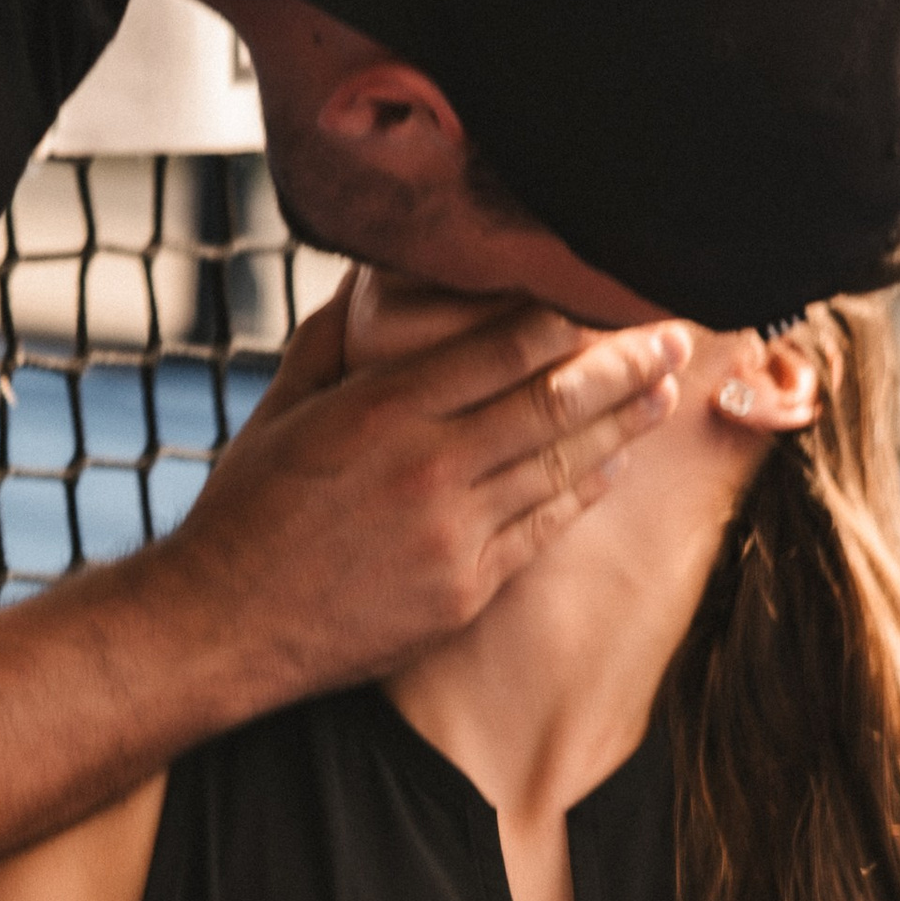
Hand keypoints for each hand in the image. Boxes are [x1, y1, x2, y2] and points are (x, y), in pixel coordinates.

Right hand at [169, 277, 684, 701]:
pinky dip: (583, 492)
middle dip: (628, 365)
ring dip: (623, 426)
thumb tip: (372, 273)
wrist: (222, 627)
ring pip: (563, 466)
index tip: (608, 292)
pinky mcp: (465, 591)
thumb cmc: (245, 510)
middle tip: (678, 335)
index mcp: (383, 411)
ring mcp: (455, 536)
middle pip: (555, 401)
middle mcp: (431, 468)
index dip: (569, 316)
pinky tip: (612, 466)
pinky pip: (542, 530)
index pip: (504, 347)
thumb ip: (334, 337)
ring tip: (666, 395)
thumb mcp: (281, 407)